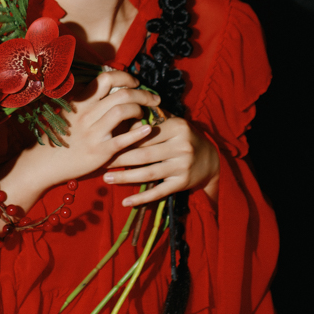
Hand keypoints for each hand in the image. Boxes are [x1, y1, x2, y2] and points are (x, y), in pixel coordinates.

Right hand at [0, 70, 159, 212]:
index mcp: (81, 102)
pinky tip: (148, 130)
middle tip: (154, 98)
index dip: (125, 77)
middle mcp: (87, 113)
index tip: (135, 83)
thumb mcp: (69, 114)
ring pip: (123, 110)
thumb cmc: (59, 139)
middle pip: (121, 93)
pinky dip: (138, 133)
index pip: (106, 78)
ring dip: (140, 109)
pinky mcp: (100, 151)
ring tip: (146, 114)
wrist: (44, 164)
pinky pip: (123, 139)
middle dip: (143, 93)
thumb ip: (88, 103)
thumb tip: (111, 92)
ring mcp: (93, 132)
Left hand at [102, 116, 219, 205]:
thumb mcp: (175, 123)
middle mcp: (181, 146)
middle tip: (101, 161)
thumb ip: (154, 118)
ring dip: (125, 177)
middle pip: (143, 154)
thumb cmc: (185, 138)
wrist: (212, 160)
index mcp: (177, 127)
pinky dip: (141, 198)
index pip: (144, 134)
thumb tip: (127, 112)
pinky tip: (126, 202)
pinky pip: (159, 192)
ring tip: (106, 178)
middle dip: (119, 158)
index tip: (106, 142)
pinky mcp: (183, 183)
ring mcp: (183, 166)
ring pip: (148, 173)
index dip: (124, 139)